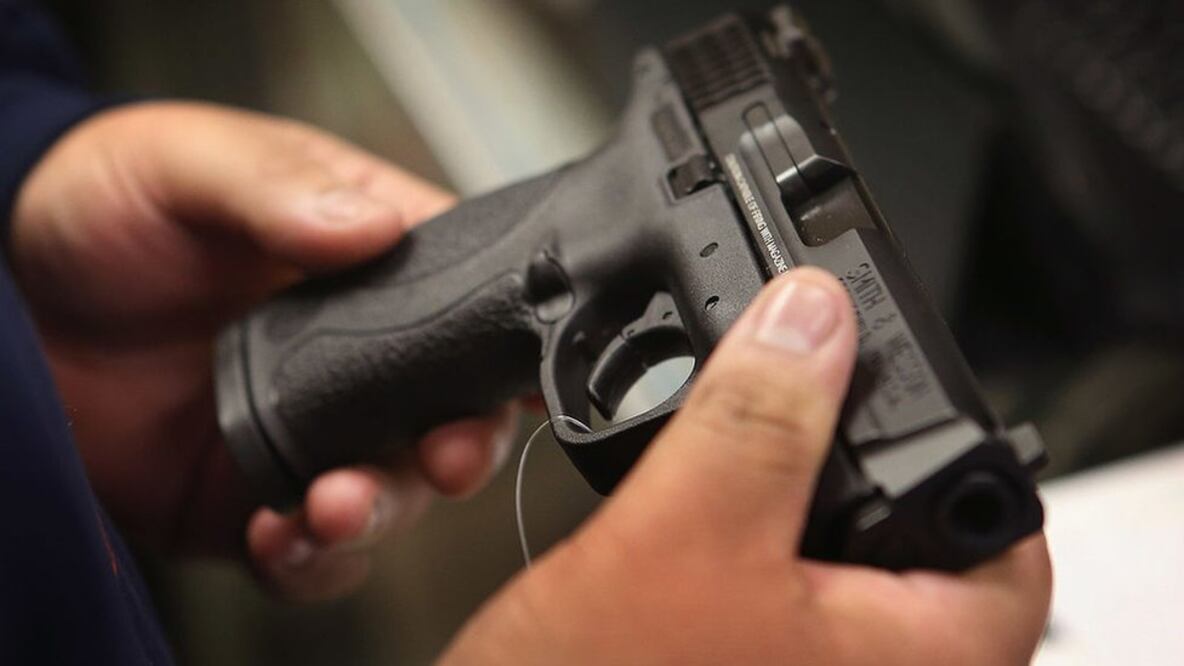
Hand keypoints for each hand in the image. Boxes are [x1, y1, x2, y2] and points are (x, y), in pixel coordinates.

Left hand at [10, 102, 518, 600]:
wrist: (6, 292)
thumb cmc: (109, 202)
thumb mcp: (191, 164)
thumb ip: (277, 188)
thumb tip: (371, 224)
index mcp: (369, 262)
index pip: (470, 299)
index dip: (505, 344)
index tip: (519, 380)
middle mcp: (358, 355)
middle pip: (451, 412)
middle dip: (461, 446)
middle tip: (445, 456)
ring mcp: (313, 430)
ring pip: (393, 492)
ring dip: (382, 510)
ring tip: (334, 505)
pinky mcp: (257, 493)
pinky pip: (309, 549)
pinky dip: (308, 559)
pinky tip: (277, 535)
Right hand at [443, 269, 1051, 664]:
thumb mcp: (683, 538)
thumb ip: (758, 423)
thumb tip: (813, 317)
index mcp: (912, 664)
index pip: (1004, 538)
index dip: (954, 440)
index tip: (889, 382)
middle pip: (911, 538)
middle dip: (846, 454)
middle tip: (795, 395)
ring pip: (830, 559)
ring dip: (781, 490)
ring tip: (731, 445)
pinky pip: (771, 588)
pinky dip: (739, 532)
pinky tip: (688, 506)